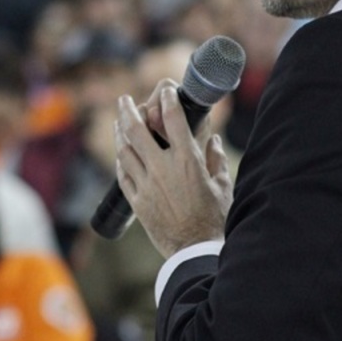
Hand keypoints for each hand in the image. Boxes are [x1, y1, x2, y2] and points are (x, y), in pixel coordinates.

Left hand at [115, 80, 232, 257]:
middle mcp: (162, 168)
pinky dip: (120, 160)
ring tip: (119, 122)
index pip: (174, 119)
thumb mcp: (222, 186)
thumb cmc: (214, 219)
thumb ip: (216, 160)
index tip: (166, 90)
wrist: (195, 250)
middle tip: (124, 100)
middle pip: (137, 130)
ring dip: (119, 133)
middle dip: (128, 110)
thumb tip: (212, 141)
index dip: (168, 100)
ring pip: (124, 150)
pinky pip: (122, 174)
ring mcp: (146, 184)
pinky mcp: (136, 201)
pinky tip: (120, 154)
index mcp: (187, 160)